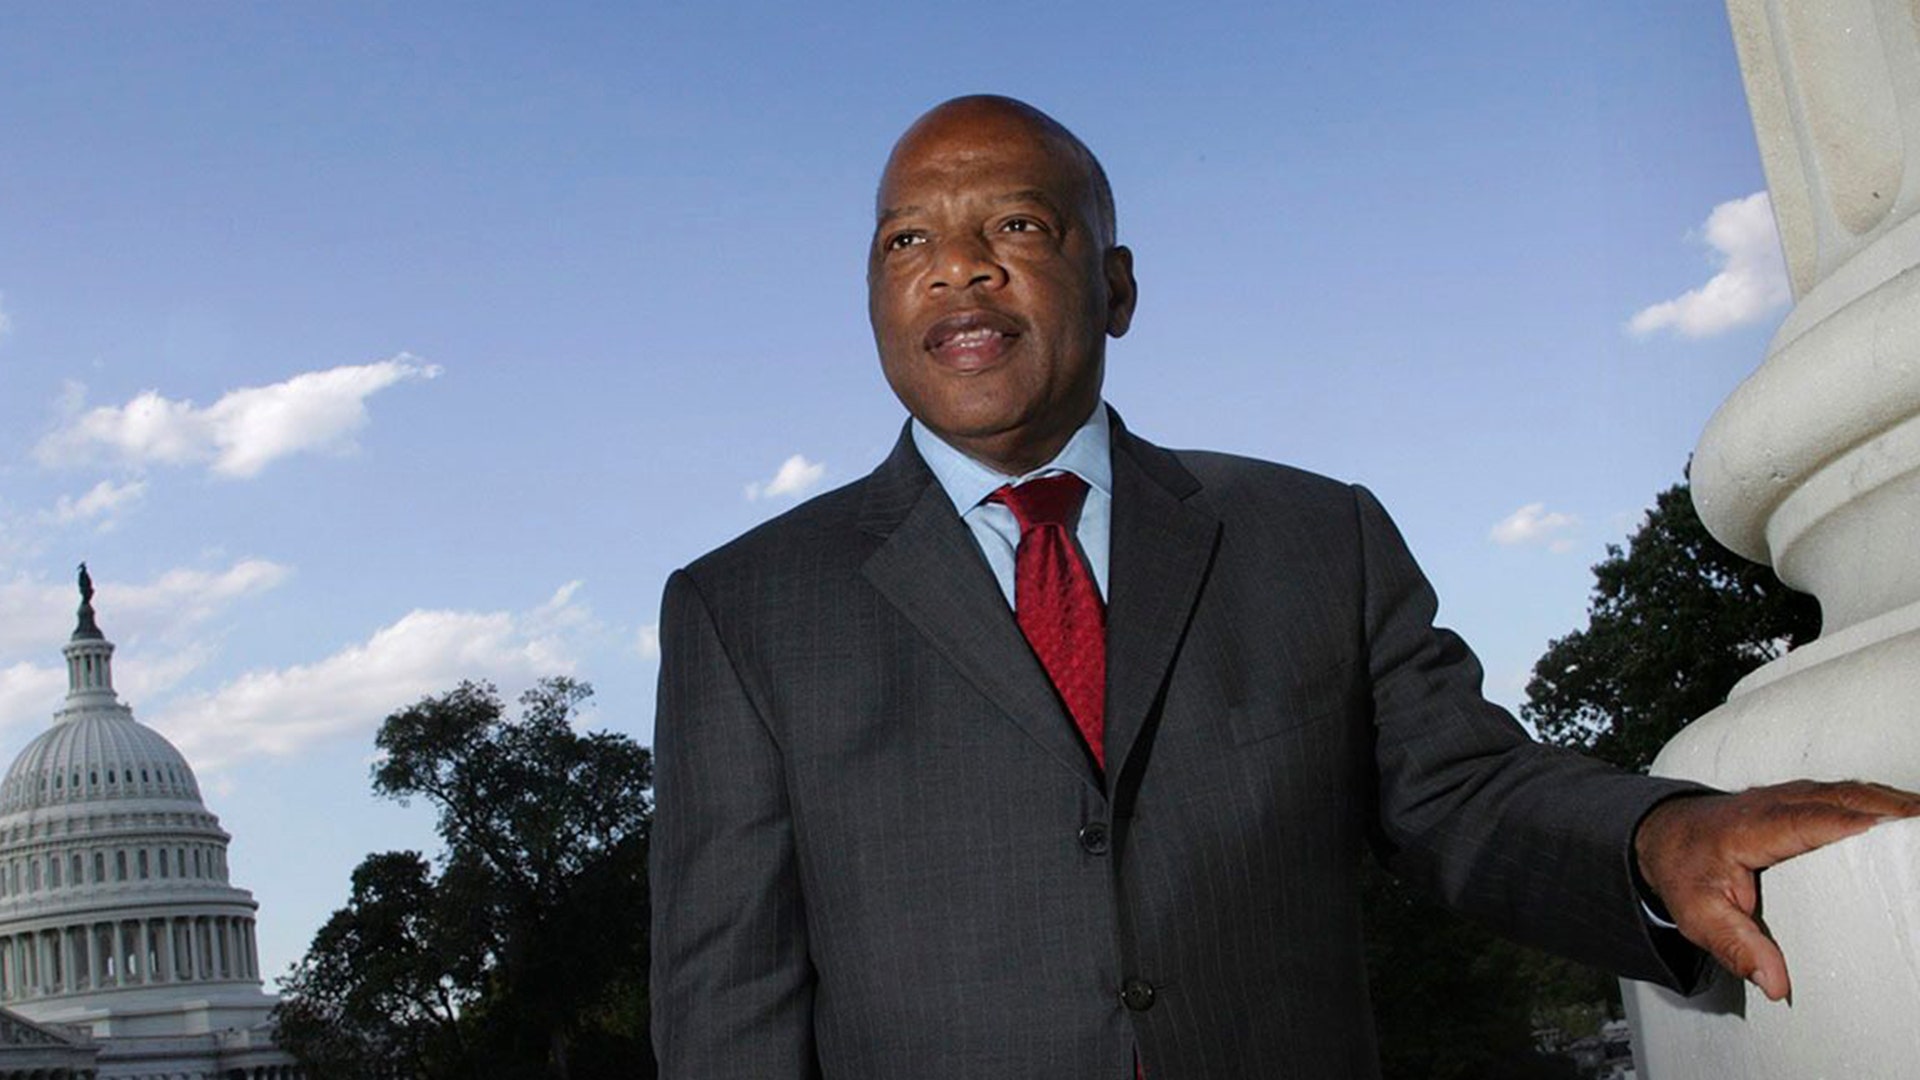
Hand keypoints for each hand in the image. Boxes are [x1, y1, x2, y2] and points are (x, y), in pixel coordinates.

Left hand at [1633, 779, 1919, 1002]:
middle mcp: (1775, 804)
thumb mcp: (1697, 916)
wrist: (1663, 835)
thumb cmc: (1683, 872)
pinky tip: (1908, 816)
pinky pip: (1847, 793)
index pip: (1807, 822)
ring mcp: (1790, 796)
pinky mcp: (1801, 799)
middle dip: (1889, 810)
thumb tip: (1775, 984)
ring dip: (1892, 802)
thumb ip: (1736, 947)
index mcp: (1751, 829)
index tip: (1887, 830)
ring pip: (1850, 791)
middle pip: (1841, 798)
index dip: (1849, 823)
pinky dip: (1881, 801)